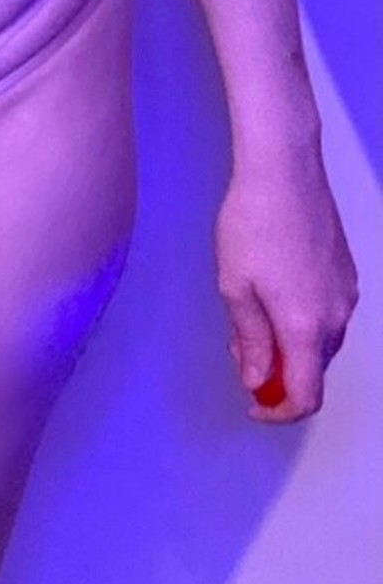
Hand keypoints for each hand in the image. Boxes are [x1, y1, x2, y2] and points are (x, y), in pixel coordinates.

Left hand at [215, 141, 358, 422]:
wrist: (285, 171)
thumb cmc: (251, 226)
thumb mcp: (235, 287)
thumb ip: (250, 340)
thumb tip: (257, 379)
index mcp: (307, 327)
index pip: (307, 396)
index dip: (280, 413)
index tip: (253, 405)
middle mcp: (337, 316)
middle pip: (314, 370)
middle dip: (279, 373)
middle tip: (239, 348)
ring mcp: (347, 293)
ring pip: (322, 342)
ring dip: (290, 346)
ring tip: (250, 316)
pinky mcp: (347, 273)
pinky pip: (328, 316)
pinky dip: (303, 323)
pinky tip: (273, 295)